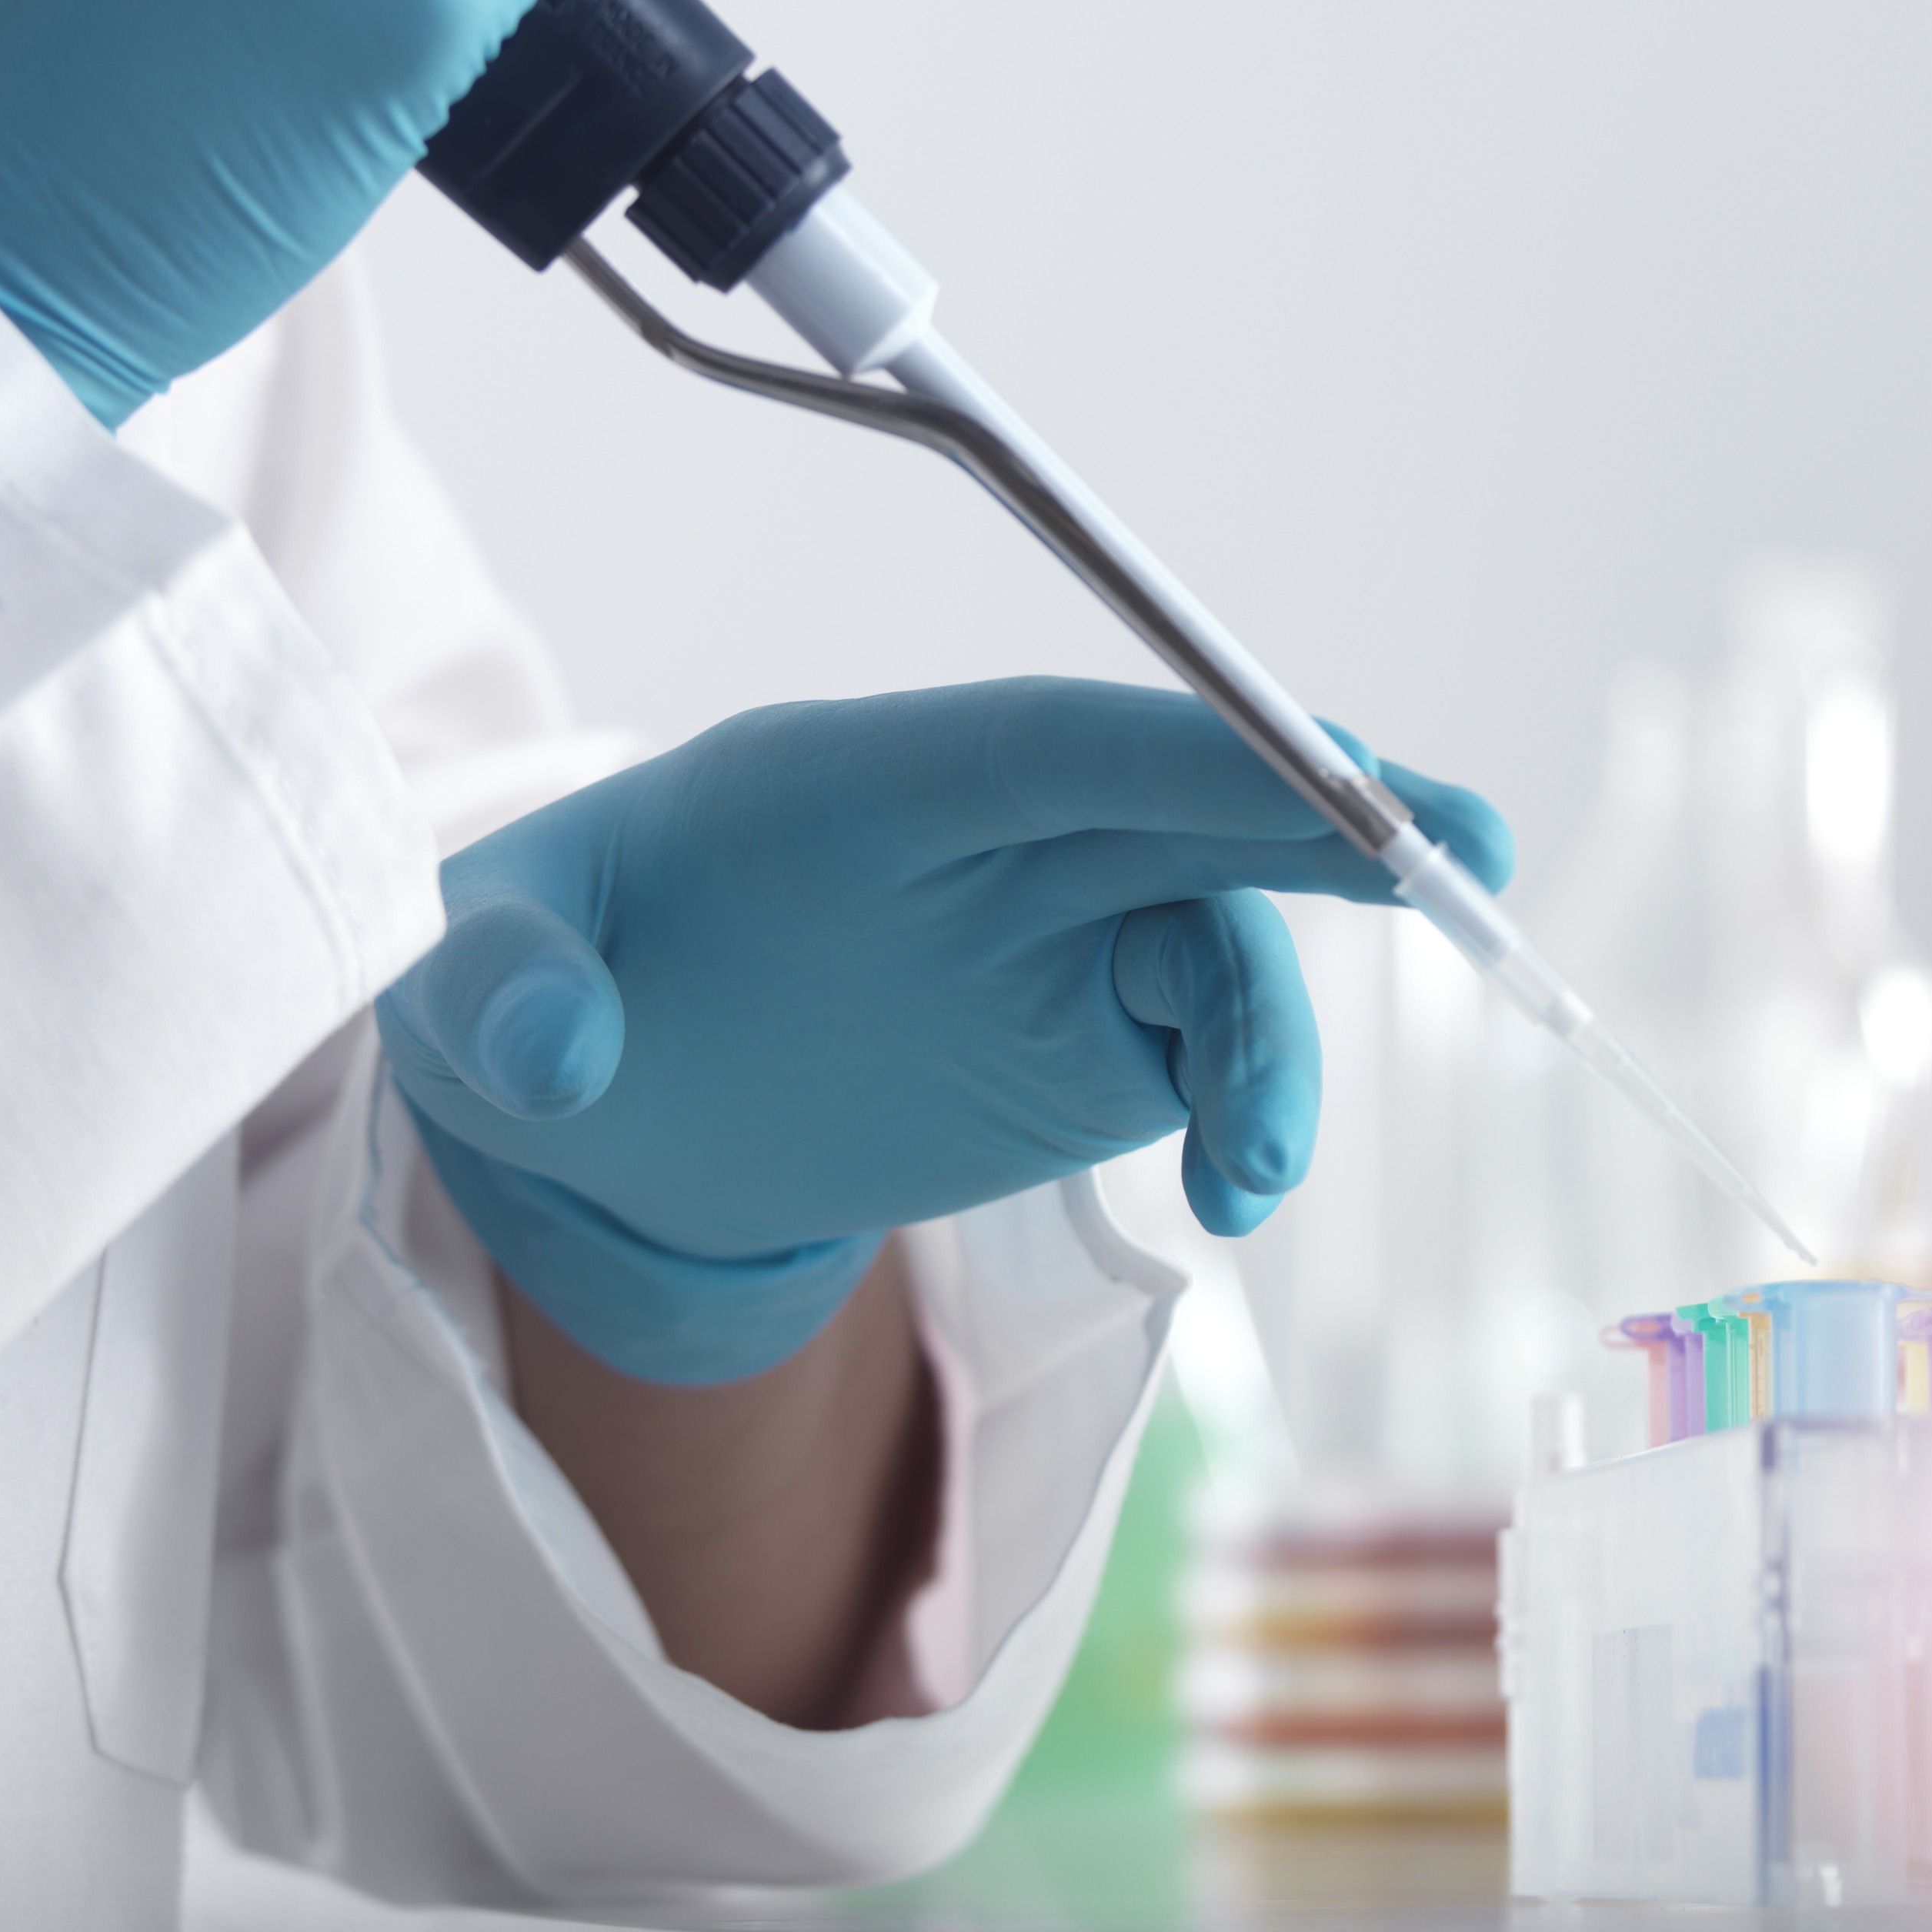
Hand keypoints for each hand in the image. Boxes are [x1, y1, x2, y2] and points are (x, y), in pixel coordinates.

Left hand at [379, 678, 1515, 1384]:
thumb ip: (496, 989)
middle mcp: (987, 834)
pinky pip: (1211, 1045)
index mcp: (853, 778)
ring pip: (1221, 930)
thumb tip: (558, 1054)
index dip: (1185, 745)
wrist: (603, 1108)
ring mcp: (1057, 928)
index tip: (1314, 769)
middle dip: (1328, 808)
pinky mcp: (1092, 1032)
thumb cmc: (537, 978)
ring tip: (1255, 1169)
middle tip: (1472, 845)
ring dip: (1280, 1029)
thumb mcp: (460, 972)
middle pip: (1182, 794)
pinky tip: (1232, 1190)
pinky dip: (1251, 1105)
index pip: (1043, 740)